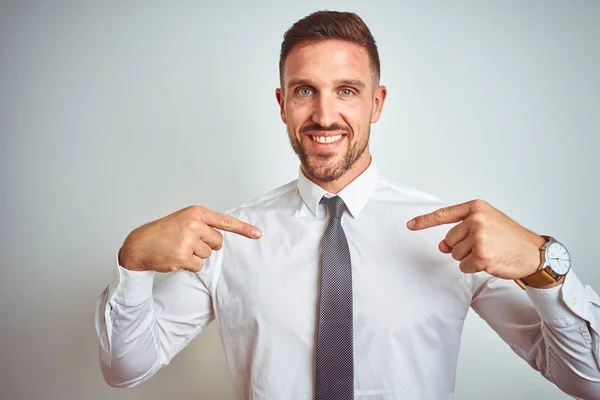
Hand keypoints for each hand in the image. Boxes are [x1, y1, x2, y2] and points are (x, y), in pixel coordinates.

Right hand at [119, 206, 261, 272]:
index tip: (258, 234)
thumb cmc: (164, 232)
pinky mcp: (183, 256)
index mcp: (196, 213)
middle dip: (207, 245)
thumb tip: (222, 237)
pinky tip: (176, 257)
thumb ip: (203, 224)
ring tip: (179, 248)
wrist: (140, 244)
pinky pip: (198, 266)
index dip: (243, 229)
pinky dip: (189, 265)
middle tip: (188, 242)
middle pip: (218, 242)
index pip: (225, 221)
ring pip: (208, 255)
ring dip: (196, 255)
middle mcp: (194, 225)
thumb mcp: (184, 219)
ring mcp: (188, 241)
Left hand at [406, 199, 545, 279]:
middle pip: (449, 239)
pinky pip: (463, 266)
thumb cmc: (510, 238)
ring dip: (468, 257)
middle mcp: (476, 219)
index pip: (444, 214)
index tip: (410, 224)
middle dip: (462, 246)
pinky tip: (490, 262)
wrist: (534, 253)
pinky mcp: (481, 255)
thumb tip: (441, 246)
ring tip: (490, 252)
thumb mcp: (486, 226)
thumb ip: (461, 231)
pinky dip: (473, 268)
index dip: (424, 221)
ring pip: (455, 254)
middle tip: (485, 245)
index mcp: (476, 207)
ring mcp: (478, 237)